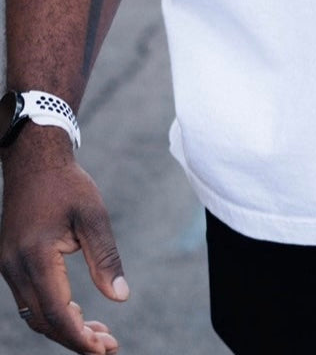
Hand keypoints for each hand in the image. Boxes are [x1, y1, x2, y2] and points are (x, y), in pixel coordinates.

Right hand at [0, 132, 127, 351]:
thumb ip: (105, 258)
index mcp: (34, 258)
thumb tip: (120, 298)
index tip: (104, 349)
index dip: (79, 336)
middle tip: (109, 346)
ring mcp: (8, 269)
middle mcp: (14, 270)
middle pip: (43, 321)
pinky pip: (30, 300)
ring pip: (34, 315)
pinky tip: (79, 312)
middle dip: (75, 338)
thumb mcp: (93, 216)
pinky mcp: (11, 265)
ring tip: (100, 334)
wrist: (34, 162)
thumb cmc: (68, 185)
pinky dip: (54, 312)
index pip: (57, 312)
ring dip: (64, 328)